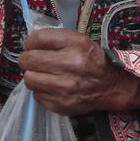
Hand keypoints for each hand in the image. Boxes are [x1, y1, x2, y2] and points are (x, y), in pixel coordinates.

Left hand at [19, 29, 139, 115]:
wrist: (112, 86)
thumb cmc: (92, 61)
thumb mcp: (79, 41)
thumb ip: (54, 37)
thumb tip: (29, 38)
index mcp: (76, 44)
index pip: (38, 38)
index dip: (30, 41)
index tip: (31, 45)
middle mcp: (72, 65)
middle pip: (29, 60)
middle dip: (27, 59)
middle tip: (32, 60)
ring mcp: (66, 87)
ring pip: (29, 79)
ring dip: (33, 75)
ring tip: (42, 74)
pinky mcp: (62, 104)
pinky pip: (37, 96)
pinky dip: (41, 91)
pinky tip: (51, 86)